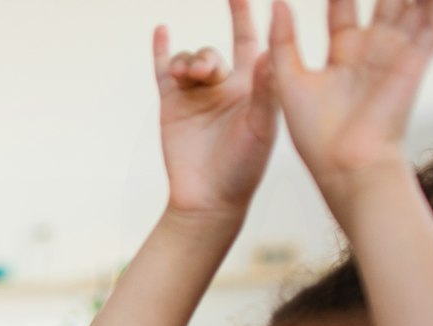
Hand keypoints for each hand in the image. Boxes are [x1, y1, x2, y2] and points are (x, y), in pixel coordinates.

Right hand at [156, 0, 278, 218]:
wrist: (208, 199)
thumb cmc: (244, 168)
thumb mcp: (262, 127)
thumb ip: (266, 89)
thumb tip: (270, 50)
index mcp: (252, 87)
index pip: (252, 40)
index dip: (247, 14)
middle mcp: (225, 86)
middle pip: (217, 50)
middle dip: (214, 47)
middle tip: (213, 57)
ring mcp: (197, 95)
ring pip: (190, 60)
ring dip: (190, 62)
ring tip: (190, 81)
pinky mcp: (172, 105)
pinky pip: (164, 71)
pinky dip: (163, 51)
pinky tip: (162, 32)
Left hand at [269, 0, 432, 197]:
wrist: (344, 165)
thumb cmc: (315, 136)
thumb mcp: (288, 80)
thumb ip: (283, 41)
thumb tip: (274, 3)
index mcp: (344, 53)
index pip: (343, 5)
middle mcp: (373, 49)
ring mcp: (396, 53)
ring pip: (410, 3)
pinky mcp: (415, 62)